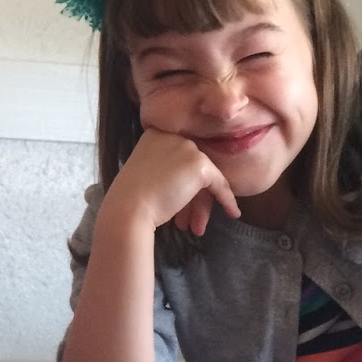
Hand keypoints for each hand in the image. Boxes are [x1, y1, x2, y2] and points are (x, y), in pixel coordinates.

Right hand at [104, 128, 240, 236]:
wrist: (130, 207)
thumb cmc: (131, 196)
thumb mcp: (146, 171)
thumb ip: (163, 166)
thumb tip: (184, 179)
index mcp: (156, 134)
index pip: (179, 155)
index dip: (184, 179)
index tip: (186, 200)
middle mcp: (173, 135)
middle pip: (193, 166)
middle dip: (193, 196)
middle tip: (189, 220)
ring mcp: (187, 148)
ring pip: (204, 177)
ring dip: (202, 203)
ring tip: (198, 227)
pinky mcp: (200, 164)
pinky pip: (218, 184)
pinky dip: (226, 199)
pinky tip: (232, 213)